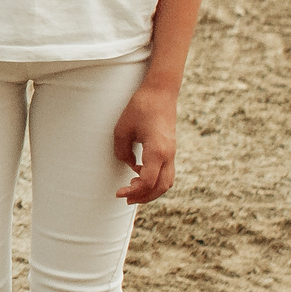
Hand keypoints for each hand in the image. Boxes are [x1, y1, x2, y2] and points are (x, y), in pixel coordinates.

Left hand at [114, 77, 177, 202]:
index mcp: (157, 151)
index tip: (119, 192)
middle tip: (125, 199)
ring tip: (133, 191)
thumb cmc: (140, 107)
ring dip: (152, 190)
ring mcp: (171, 152)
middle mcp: (168, 154)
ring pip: (167, 181)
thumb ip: (122, 151)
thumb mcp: (122, 129)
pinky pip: (166, 171)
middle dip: (144, 197)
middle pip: (161, 187)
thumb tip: (128, 165)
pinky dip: (155, 180)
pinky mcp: (170, 149)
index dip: (133, 191)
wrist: (160, 92)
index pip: (148, 181)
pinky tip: (139, 174)